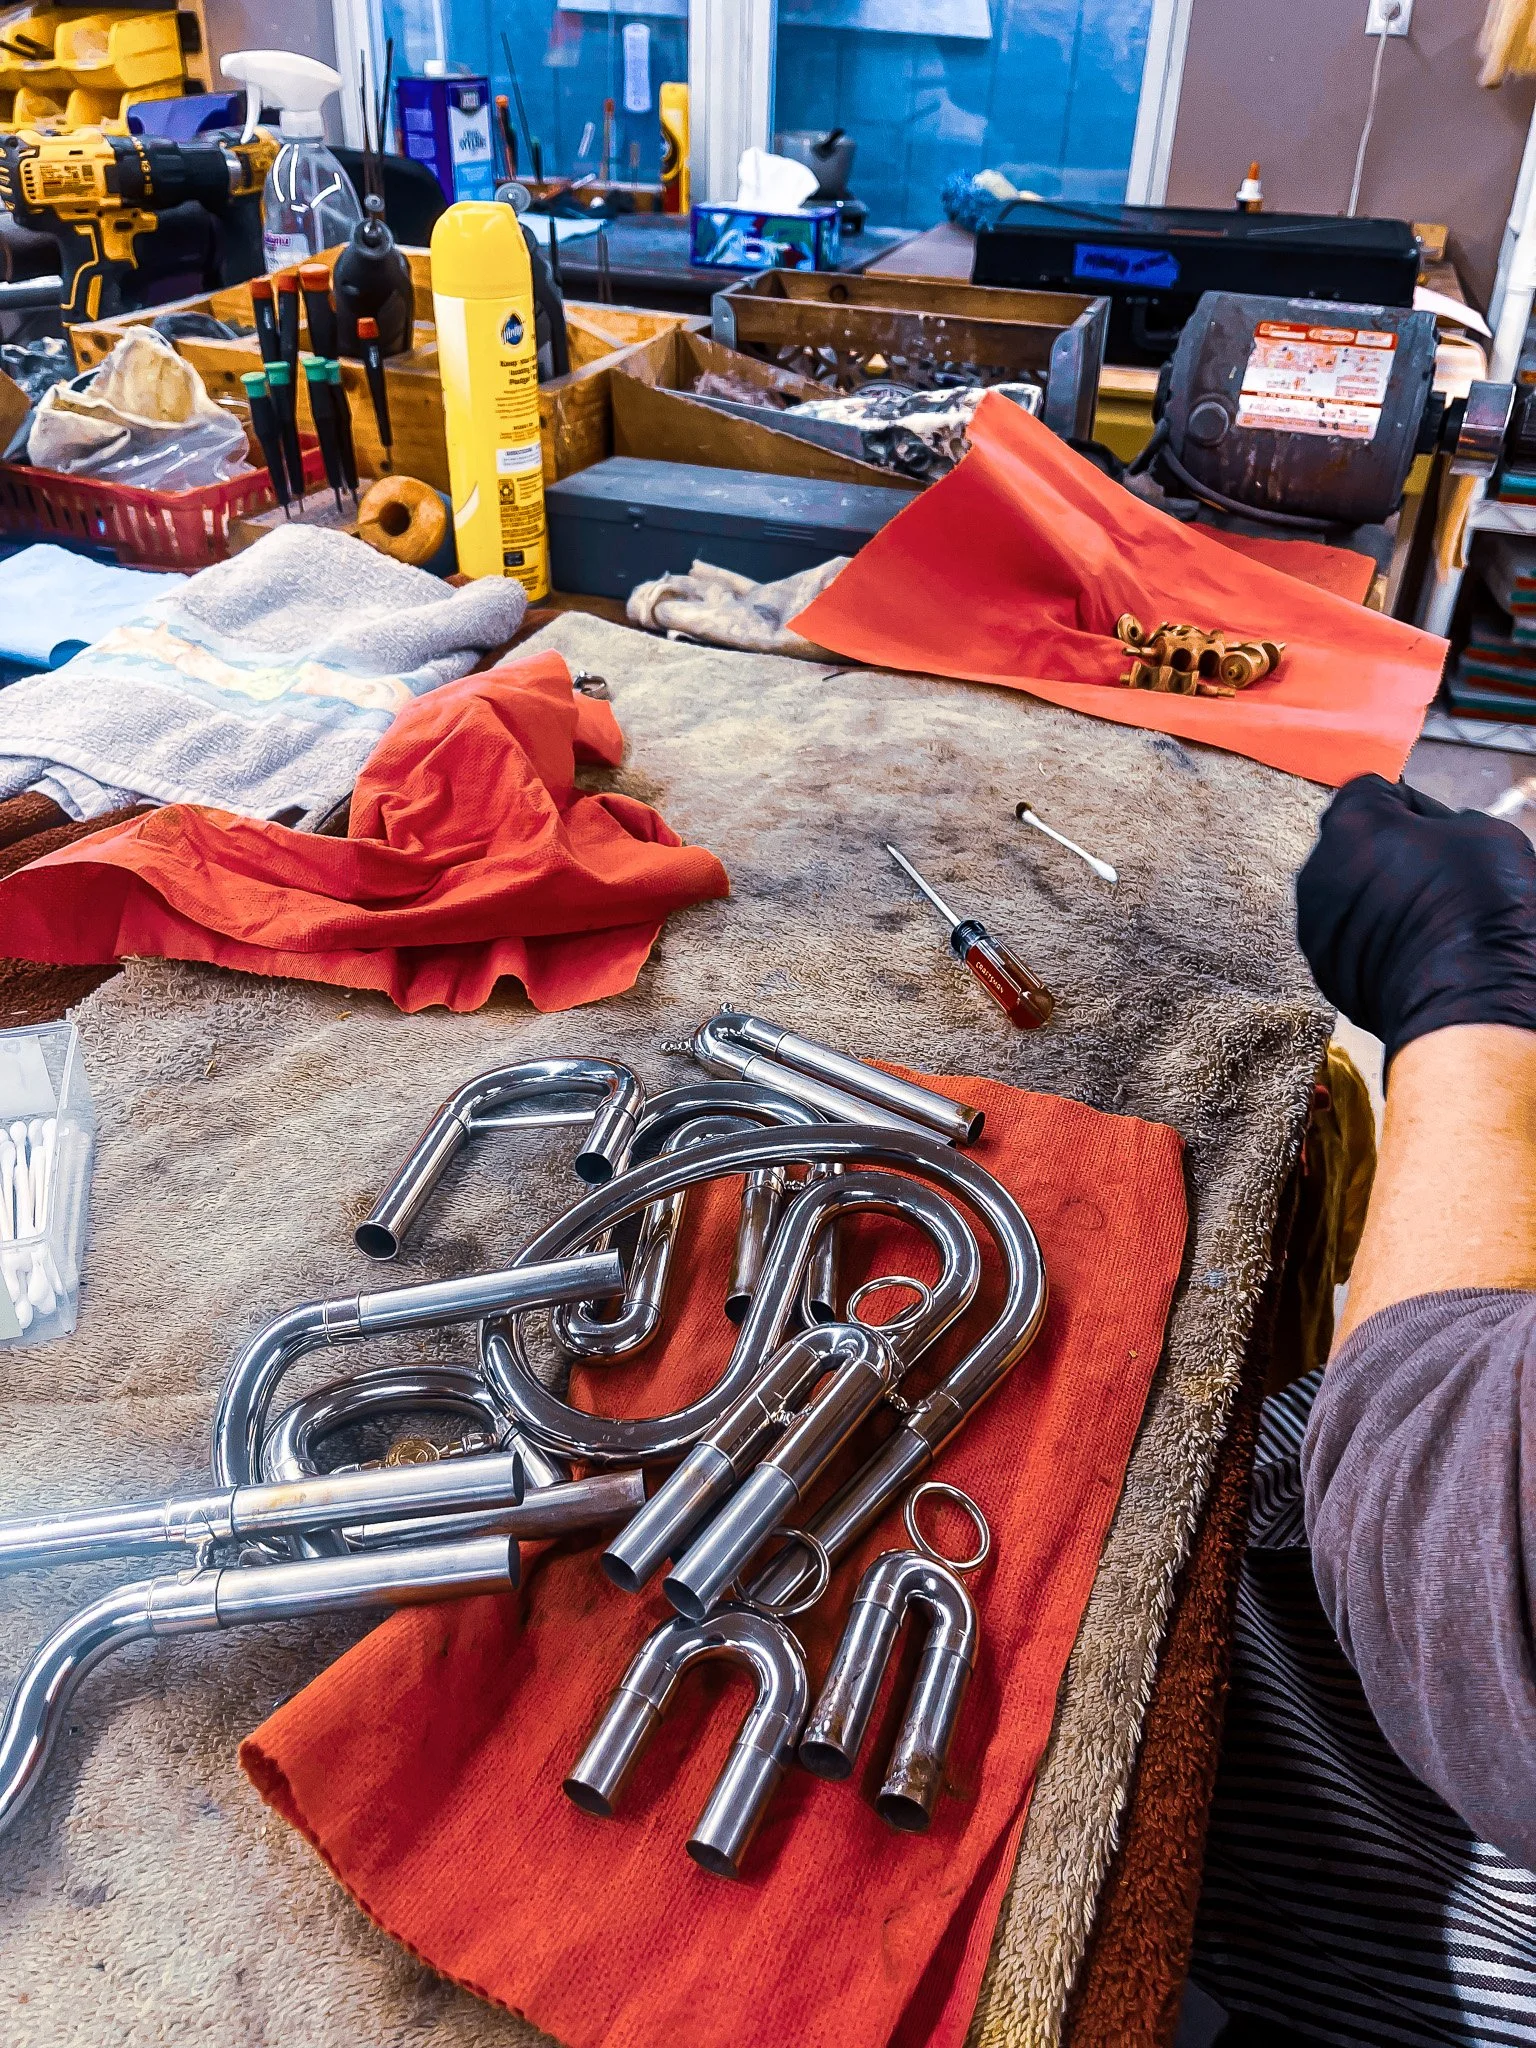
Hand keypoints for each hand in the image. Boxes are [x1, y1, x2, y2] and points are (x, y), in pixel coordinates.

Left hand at [1296, 773, 1535, 1066]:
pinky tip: (1408, 946)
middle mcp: (1317, 868)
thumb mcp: (1483, 832)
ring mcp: (1313, 921)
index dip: (1411, 806)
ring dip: (1375, 894)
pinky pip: (1343, 935)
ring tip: (1425, 915)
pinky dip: (1368, 935)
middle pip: (1352, 842)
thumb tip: (1433, 831)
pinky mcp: (1321, 965)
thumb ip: (1441, 820)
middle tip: (1435, 873)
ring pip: (1344, 890)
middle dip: (1387, 851)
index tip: (1436, 828)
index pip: (1373, 791)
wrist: (1468, 999)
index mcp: (1352, 822)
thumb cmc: (1479, 913)